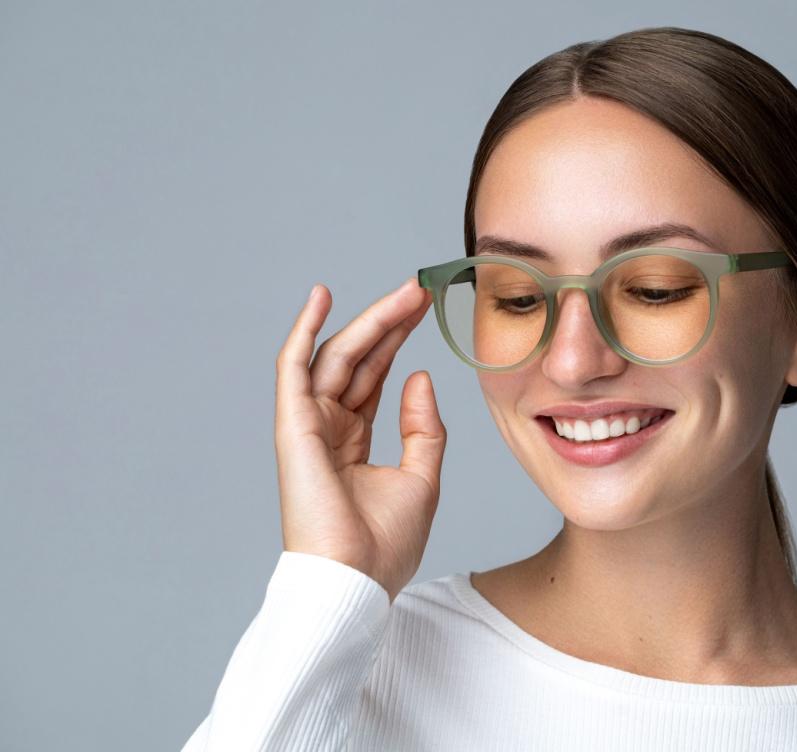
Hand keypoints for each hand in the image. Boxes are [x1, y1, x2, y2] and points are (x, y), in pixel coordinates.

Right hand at [273, 277, 444, 602]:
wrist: (357, 582)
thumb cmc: (385, 544)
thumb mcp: (421, 477)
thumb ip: (422, 427)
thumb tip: (419, 376)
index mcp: (354, 441)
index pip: (376, 376)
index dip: (399, 340)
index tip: (427, 309)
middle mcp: (328, 429)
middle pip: (359, 360)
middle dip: (390, 322)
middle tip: (420, 289)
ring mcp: (309, 426)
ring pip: (337, 357)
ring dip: (369, 321)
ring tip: (405, 292)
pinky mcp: (294, 428)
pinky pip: (294, 370)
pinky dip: (304, 332)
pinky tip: (321, 299)